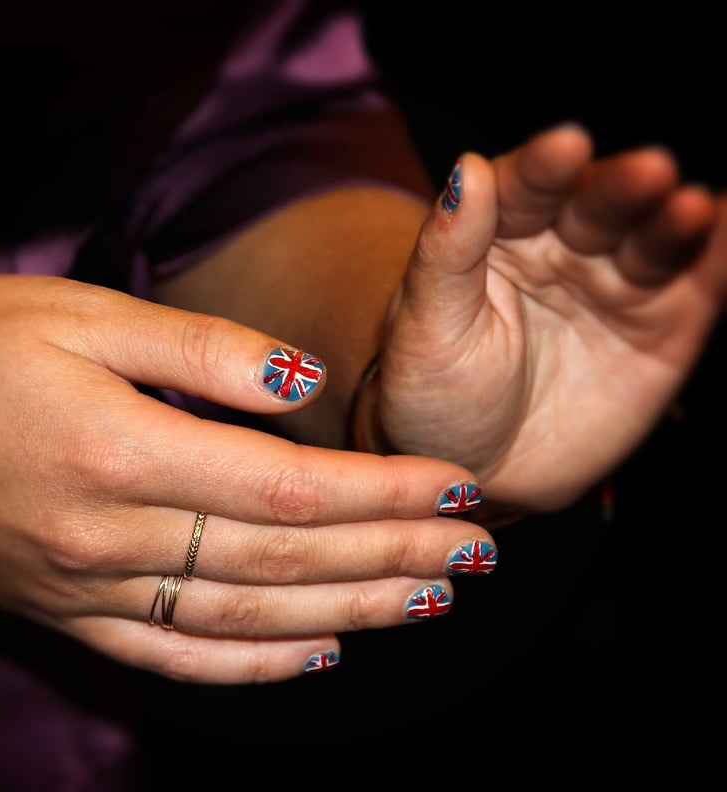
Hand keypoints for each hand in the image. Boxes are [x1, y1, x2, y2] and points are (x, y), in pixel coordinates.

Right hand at [0, 274, 494, 682]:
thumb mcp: (83, 316)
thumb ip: (205, 351)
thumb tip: (307, 383)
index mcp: (123, 454)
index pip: (291, 488)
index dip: (382, 492)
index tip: (454, 488)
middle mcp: (114, 538)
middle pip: (289, 559)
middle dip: (395, 555)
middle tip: (479, 552)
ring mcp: (91, 589)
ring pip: (251, 617)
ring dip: (353, 611)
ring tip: (433, 601)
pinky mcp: (70, 614)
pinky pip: (178, 658)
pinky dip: (258, 666)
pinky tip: (322, 654)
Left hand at [377, 125, 726, 510]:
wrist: (476, 467)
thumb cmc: (435, 393)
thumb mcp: (426, 326)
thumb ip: (446, 252)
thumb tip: (468, 170)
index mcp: (499, 236)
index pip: (525, 188)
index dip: (544, 168)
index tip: (563, 147)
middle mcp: (563, 248)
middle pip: (596, 205)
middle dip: (620, 188)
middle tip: (646, 173)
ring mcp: (614, 285)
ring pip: (651, 240)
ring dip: (674, 221)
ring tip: (689, 210)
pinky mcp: (662, 327)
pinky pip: (699, 284)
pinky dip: (723, 254)